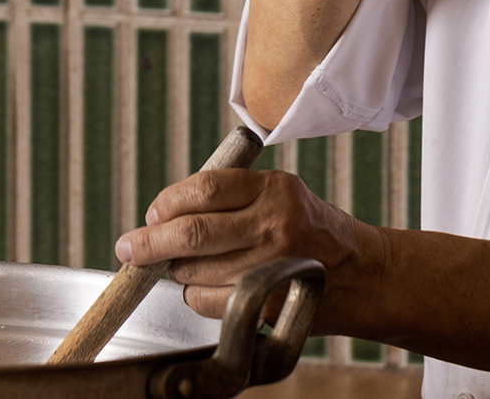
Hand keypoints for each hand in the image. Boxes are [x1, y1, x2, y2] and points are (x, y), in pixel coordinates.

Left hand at [115, 167, 384, 330]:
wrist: (359, 273)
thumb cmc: (308, 229)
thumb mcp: (280, 194)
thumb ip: (230, 196)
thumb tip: (161, 216)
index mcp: (275, 188)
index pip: (205, 189)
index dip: (168, 202)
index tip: (152, 214)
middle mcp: (275, 224)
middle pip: (192, 233)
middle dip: (150, 243)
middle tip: (130, 248)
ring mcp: (272, 266)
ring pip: (194, 271)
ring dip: (177, 271)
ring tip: (183, 266)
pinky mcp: (268, 301)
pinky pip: (207, 301)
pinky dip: (195, 295)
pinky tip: (208, 285)